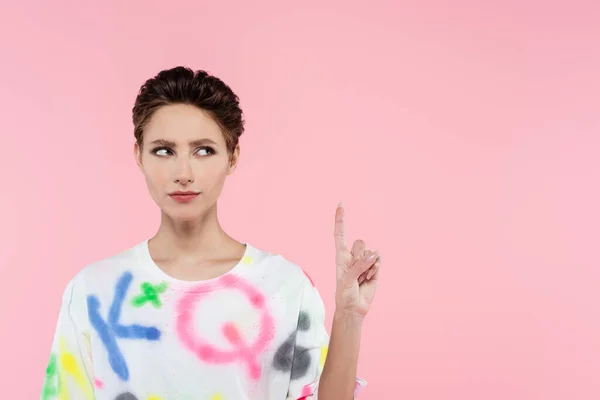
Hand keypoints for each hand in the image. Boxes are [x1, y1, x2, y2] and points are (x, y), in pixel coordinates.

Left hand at [333, 202, 380, 317]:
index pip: (340, 234)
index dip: (340, 219)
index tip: (341, 204)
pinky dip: (375, 269)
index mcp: (341, 256)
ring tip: (361, 278)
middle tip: (356, 272)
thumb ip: (359, 266)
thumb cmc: (345, 294)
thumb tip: (374, 255)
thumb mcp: (347, 279)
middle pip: (360, 242)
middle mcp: (352, 256)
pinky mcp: (375, 268)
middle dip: (360, 256)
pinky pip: (378, 261)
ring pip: (370, 252)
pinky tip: (369, 278)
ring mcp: (364, 261)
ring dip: (367, 266)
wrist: (354, 307)